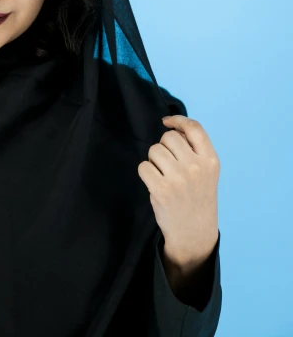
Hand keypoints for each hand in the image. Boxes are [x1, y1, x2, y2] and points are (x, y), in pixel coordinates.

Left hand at [138, 115, 219, 263]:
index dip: (177, 120)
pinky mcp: (161, 189)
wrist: (194, 234)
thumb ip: (193, 150)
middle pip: (168, 137)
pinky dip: (145, 172)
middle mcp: (196, 167)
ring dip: (154, 160)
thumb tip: (171, 127)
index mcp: (210, 161)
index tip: (167, 122)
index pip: (194, 128)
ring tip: (163, 175)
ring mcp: (179, 178)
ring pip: (154, 150)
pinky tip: (155, 183)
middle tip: (168, 163)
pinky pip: (143, 166)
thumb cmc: (197, 198)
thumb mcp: (206, 172)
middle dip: (163, 146)